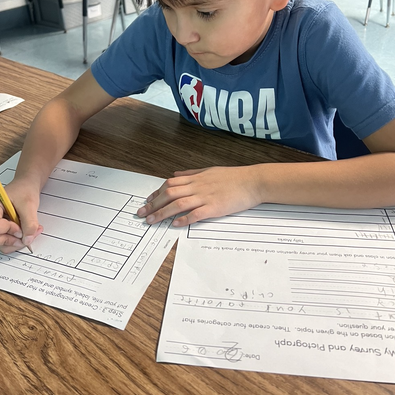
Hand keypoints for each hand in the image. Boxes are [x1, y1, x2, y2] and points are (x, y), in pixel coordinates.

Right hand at [0, 179, 42, 251]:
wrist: (24, 188)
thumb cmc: (23, 191)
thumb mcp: (29, 205)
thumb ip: (30, 224)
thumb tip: (27, 240)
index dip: (9, 230)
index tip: (19, 224)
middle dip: (7, 240)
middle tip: (21, 232)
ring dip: (12, 243)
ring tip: (24, 231)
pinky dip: (11, 243)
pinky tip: (19, 233)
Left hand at [136, 166, 260, 226]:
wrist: (253, 181)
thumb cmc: (234, 177)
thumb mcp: (209, 170)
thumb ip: (191, 174)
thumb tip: (176, 175)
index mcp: (196, 178)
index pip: (169, 184)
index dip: (156, 193)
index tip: (147, 202)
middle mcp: (197, 186)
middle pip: (169, 194)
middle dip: (153, 204)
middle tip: (141, 214)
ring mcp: (205, 196)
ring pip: (178, 204)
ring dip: (162, 213)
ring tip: (152, 221)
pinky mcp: (215, 207)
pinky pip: (196, 213)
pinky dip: (184, 219)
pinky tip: (175, 224)